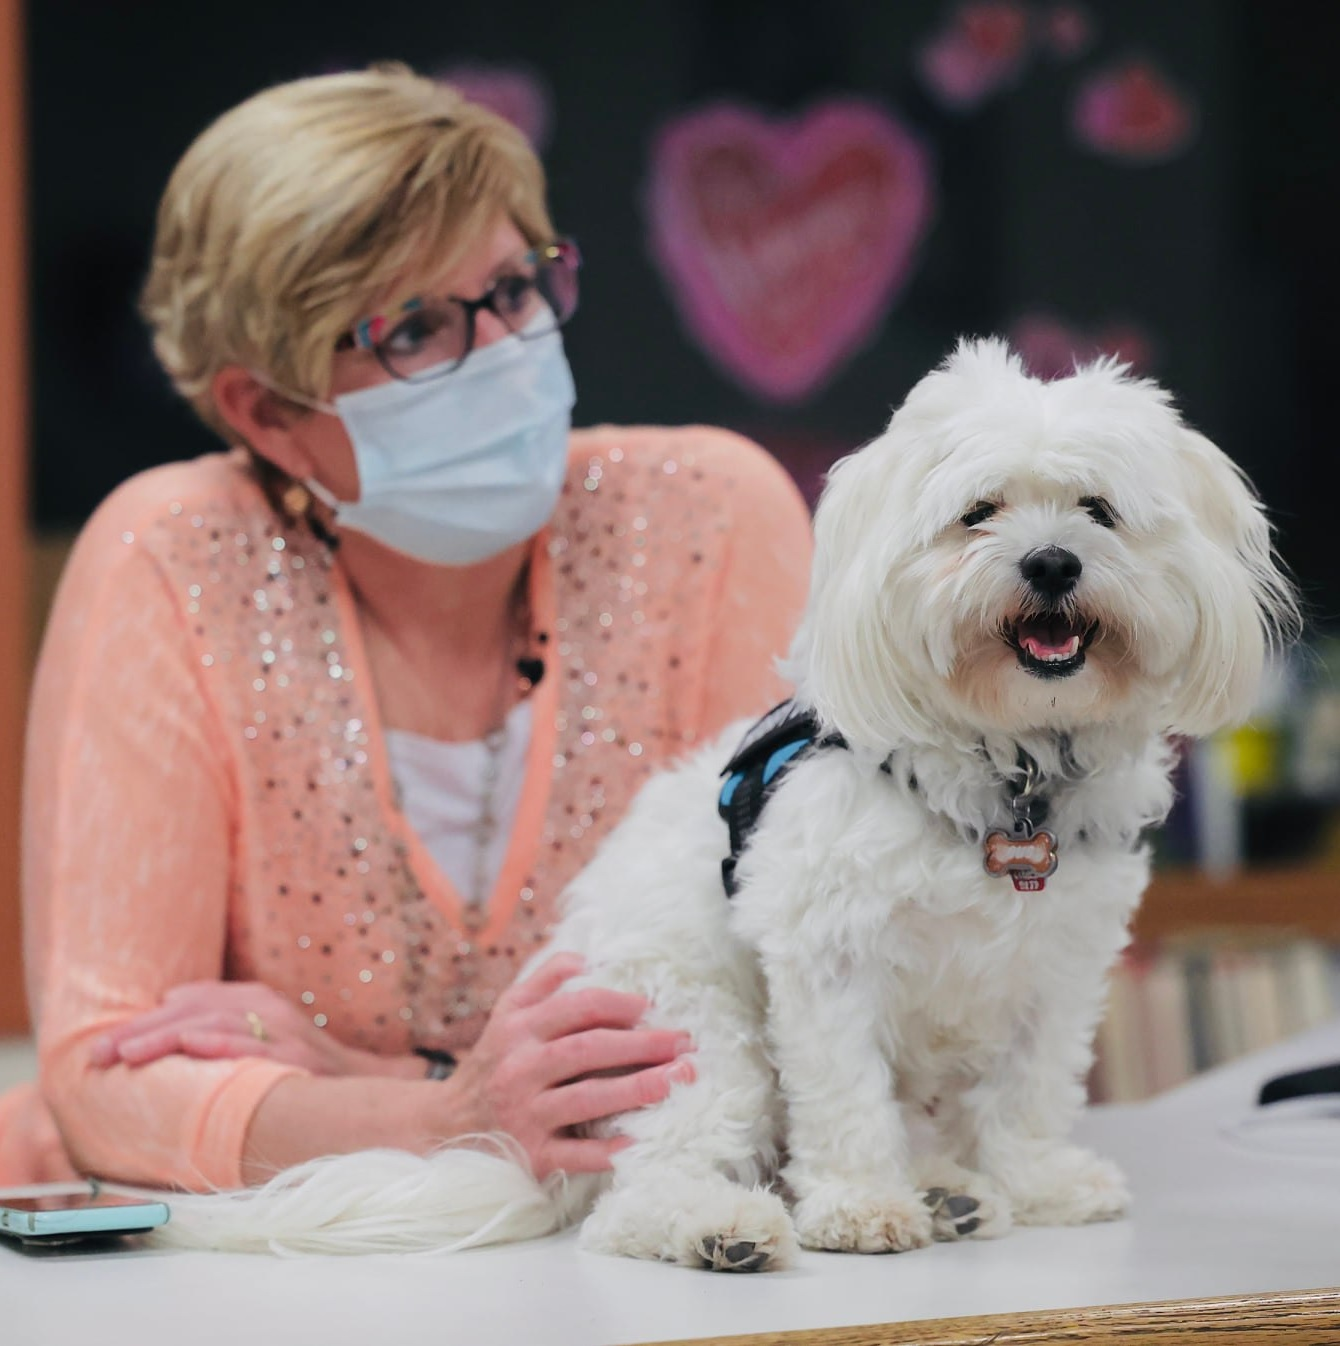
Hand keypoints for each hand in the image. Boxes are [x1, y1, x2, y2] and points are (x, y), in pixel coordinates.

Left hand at [88, 981, 359, 1075]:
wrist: (364, 1086)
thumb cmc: (299, 1067)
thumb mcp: (257, 1036)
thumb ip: (217, 1021)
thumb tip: (168, 1002)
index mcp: (254, 999)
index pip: (189, 1000)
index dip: (143, 1022)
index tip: (102, 1050)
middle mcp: (268, 1008)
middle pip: (195, 1009)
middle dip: (143, 1031)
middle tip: (100, 1055)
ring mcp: (284, 1032)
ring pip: (215, 1023)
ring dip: (167, 1036)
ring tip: (127, 1053)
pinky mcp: (297, 1060)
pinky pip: (254, 1048)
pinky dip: (221, 1042)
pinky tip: (192, 1044)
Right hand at [443, 952, 694, 1179]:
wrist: (446, 1125)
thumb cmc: (493, 1062)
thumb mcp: (507, 1013)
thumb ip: (544, 981)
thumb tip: (585, 956)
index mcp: (520, 1029)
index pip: (577, 1008)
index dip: (619, 1004)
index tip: (653, 1008)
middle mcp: (521, 1068)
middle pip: (589, 1049)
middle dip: (642, 1044)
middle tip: (685, 1043)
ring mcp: (526, 1114)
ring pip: (587, 1099)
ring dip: (637, 1089)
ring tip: (677, 1082)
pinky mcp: (531, 1155)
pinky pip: (575, 1154)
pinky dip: (609, 1151)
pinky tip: (642, 1142)